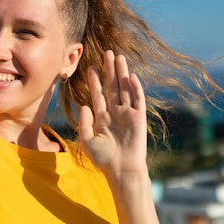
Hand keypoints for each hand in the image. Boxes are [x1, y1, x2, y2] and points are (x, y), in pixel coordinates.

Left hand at [77, 50, 148, 183]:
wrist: (121, 170)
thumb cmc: (103, 159)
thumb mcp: (87, 141)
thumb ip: (84, 123)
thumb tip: (84, 106)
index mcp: (103, 117)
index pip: (98, 94)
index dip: (95, 81)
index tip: (91, 67)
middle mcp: (116, 113)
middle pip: (113, 86)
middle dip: (110, 70)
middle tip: (107, 53)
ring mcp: (128, 114)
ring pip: (125, 89)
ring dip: (122, 73)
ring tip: (119, 57)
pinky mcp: (139, 118)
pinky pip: (138, 100)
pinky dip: (135, 88)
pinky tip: (131, 76)